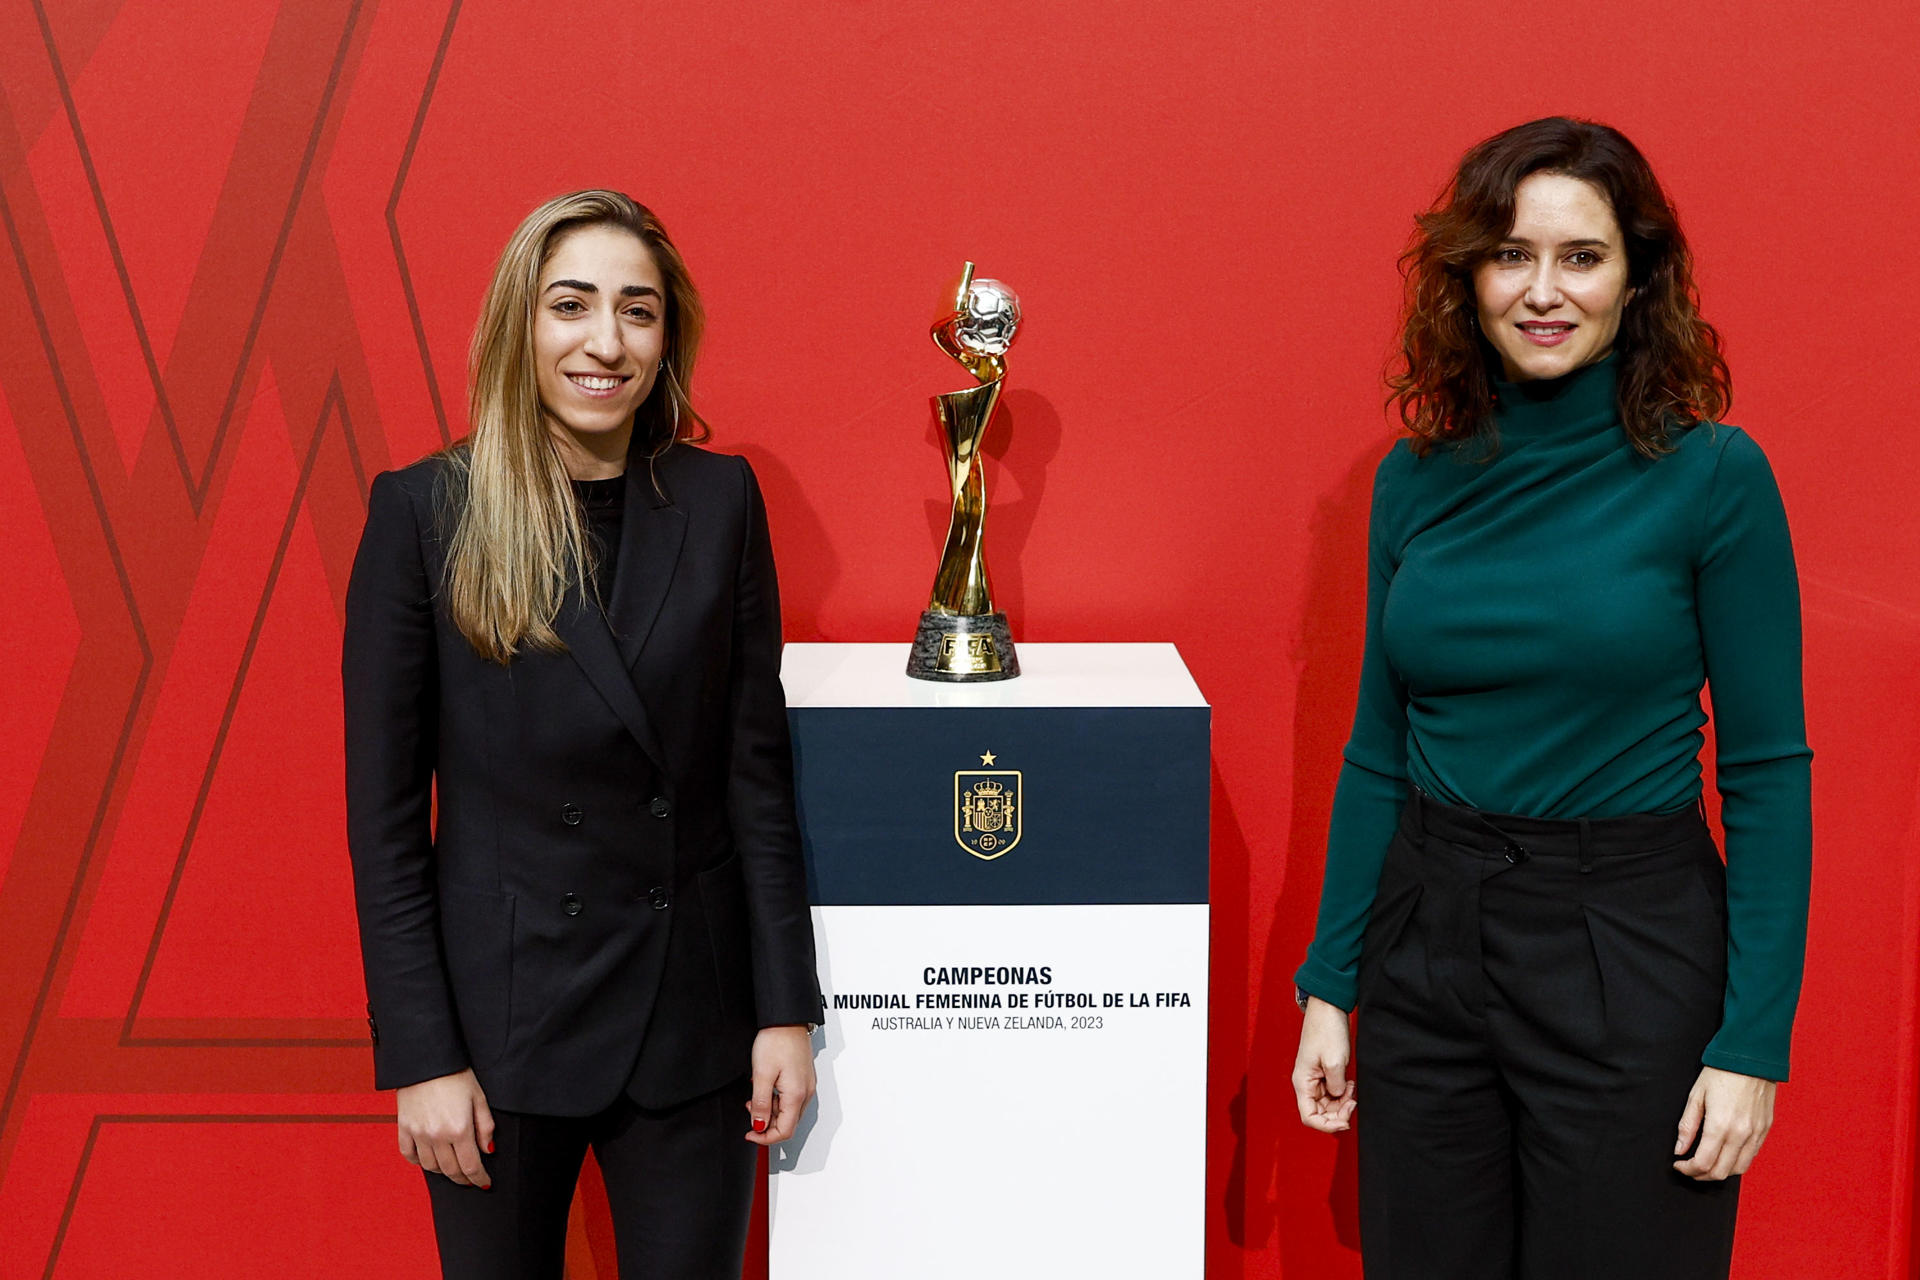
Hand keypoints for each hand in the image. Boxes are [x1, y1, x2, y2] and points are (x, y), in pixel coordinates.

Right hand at [397, 1068, 494, 1187]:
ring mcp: (418, 1133)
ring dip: (444, 1172)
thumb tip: (487, 1150)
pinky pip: (409, 1155)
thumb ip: (485, 1126)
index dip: (479, 1178)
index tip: (485, 1183)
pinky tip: (429, 1160)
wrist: (426, 1059)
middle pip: (451, 1170)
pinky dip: (419, 1162)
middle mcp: (437, 1136)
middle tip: (471, 1180)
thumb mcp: (479, 1097)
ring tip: (453, 1169)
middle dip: (464, 1179)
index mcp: (459, 1129)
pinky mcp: (403, 1128)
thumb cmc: (457, 1074)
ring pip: (431, 1167)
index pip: (470, 1166)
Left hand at [745, 1024, 815, 1144]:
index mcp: (797, 1095)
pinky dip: (776, 1100)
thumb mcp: (761, 1075)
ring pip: (789, 1112)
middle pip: (788, 1123)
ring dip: (770, 1111)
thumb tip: (759, 1125)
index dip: (765, 1138)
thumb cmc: (776, 1040)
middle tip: (750, 1110)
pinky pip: (791, 1099)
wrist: (786, 1019)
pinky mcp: (803, 1078)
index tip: (750, 1134)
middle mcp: (806, 1092)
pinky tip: (766, 1087)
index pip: (785, 1131)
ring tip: (755, 1095)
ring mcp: (806, 1085)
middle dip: (766, 1123)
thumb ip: (760, 1104)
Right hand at [1292, 997, 1356, 1132]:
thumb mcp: (1335, 1062)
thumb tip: (1339, 1097)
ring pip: (1328, 1105)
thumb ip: (1337, 1086)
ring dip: (1342, 1103)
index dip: (1327, 1125)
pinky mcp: (1324, 1072)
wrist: (1328, 1008)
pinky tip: (1351, 1084)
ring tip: (1353, 1090)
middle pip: (1320, 1113)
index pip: (1309, 1117)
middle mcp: (1306, 1083)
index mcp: (1303, 1083)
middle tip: (1354, 1102)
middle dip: (1338, 1113)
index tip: (1345, 1121)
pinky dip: (1343, 1094)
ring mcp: (1315, 1078)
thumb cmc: (1327, 1031)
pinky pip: (1333, 1093)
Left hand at [1673, 1065, 1774, 1180]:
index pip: (1703, 1163)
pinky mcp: (1765, 1130)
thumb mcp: (1696, 1095)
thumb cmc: (1721, 1073)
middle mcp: (1741, 1135)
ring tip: (1706, 1164)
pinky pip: (1751, 1156)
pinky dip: (1736, 1162)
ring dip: (1720, 1172)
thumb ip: (1687, 1126)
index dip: (1688, 1169)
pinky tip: (1724, 1154)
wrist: (1752, 1058)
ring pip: (1738, 1169)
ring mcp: (1756, 1134)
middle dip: (1702, 1175)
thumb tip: (1679, 1149)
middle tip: (1689, 1168)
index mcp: (1721, 1126)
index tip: (1678, 1164)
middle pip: (1721, 1172)